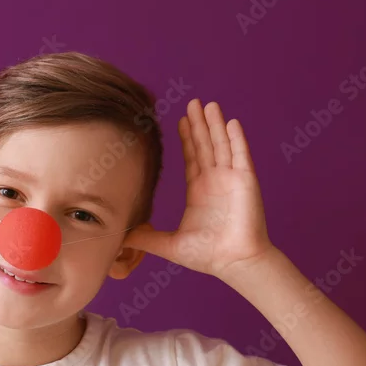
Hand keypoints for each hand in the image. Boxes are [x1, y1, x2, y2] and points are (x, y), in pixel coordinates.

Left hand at [122, 99, 275, 279]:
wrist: (234, 263)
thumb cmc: (207, 256)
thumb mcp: (169, 245)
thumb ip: (145, 238)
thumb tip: (120, 236)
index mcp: (200, 192)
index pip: (192, 158)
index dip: (187, 138)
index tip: (181, 120)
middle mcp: (216, 182)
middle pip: (206, 146)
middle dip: (199, 124)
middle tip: (192, 102)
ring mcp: (232, 180)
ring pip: (222, 145)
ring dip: (215, 125)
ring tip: (209, 105)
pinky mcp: (245, 182)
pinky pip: (241, 155)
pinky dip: (236, 139)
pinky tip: (230, 122)